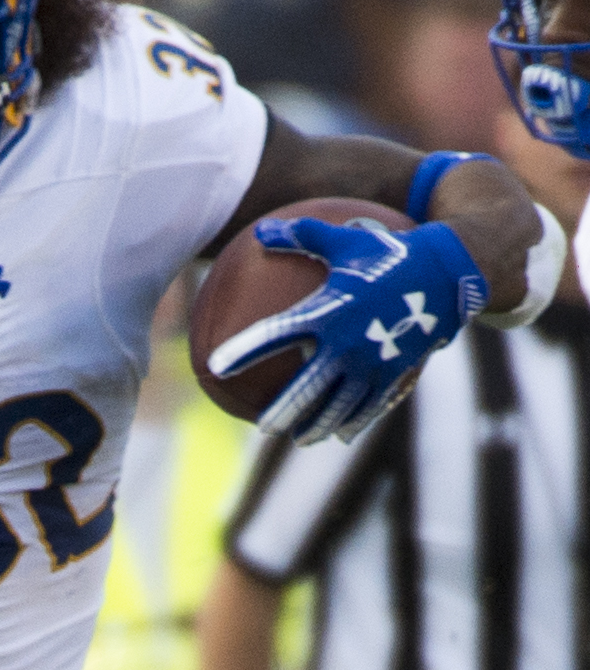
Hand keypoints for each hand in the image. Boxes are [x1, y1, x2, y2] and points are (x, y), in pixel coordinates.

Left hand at [208, 214, 485, 445]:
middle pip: (307, 389)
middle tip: (264, 426)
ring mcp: (375, 362)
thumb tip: (261, 230)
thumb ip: (303, 236)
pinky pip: (372, 405)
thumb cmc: (392, 251)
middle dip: (283, 411)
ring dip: (318, 425)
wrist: (454, 269)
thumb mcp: (347, 240)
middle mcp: (349, 343)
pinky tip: (340, 434)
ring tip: (300, 438)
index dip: (244, 350)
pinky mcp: (398, 372)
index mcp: (329, 311)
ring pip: (340, 406)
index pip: (276, 334)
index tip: (216, 365)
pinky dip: (354, 421)